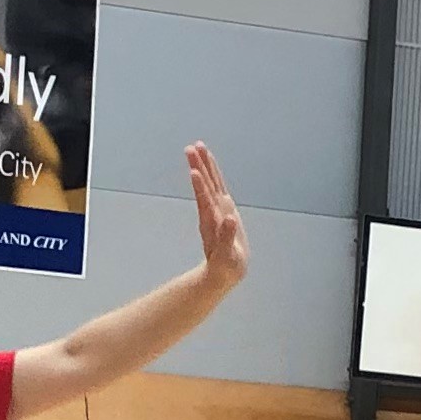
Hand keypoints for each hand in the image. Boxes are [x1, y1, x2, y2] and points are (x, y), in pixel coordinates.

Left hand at [185, 143, 246, 291]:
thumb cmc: (225, 267)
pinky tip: (208, 165)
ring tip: (198, 148)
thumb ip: (226, 238)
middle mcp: (212, 212)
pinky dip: (212, 176)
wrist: (223, 272)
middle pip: (205, 185)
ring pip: (209, 183)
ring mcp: (216, 210)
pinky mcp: (223, 211)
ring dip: (204, 166)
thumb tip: (229, 219)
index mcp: (213, 222)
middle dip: (199, 166)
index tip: (193, 170)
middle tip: (192, 147)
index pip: (205, 199)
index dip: (200, 185)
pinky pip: (217, 189)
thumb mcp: (227, 257)